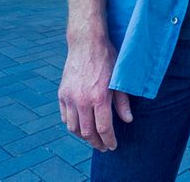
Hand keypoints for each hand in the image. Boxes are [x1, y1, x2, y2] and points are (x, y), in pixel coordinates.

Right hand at [58, 37, 132, 151]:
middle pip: (88, 132)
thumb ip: (122, 102)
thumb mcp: (119, 80)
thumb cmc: (107, 59)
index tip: (112, 146)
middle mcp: (82, 100)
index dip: (109, 140)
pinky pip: (65, 117)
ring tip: (92, 138)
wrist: (86, 43)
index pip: (104, 129)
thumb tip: (127, 120)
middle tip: (103, 146)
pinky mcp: (62, 94)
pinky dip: (72, 125)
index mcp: (99, 98)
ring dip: (83, 136)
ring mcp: (70, 97)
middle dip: (96, 143)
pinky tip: (80, 126)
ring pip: (73, 128)